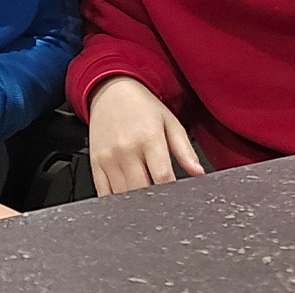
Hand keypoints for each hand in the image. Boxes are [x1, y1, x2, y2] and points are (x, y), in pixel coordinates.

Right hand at [86, 75, 203, 196]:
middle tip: (163, 204)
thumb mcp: (170, 122)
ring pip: (123, 195)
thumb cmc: (141, 106)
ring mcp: (109, 158)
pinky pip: (103, 192)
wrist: (110, 90)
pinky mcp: (95, 163)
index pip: (163, 177)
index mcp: (149, 138)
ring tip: (147, 203)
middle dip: (155, 201)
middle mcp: (127, 149)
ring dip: (136, 204)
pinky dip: (115, 202)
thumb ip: (185, 150)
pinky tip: (126, 202)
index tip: (178, 199)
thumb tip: (199, 173)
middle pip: (142, 190)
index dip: (173, 194)